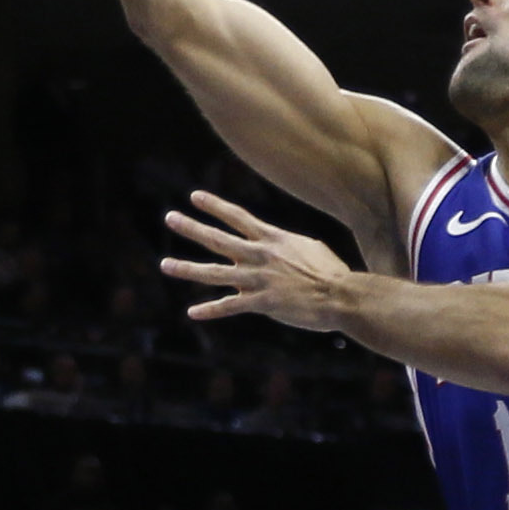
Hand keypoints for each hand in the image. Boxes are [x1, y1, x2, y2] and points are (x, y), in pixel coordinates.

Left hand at [163, 193, 358, 333]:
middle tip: (170, 218)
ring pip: (215, 272)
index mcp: (272, 239)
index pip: (238, 217)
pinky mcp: (262, 303)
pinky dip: (211, 310)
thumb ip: (286, 245)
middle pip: (218, 239)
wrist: (342, 296)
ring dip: (188, 268)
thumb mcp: (309, 247)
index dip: (215, 206)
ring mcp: (258, 279)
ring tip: (166, 264)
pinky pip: (230, 306)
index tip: (194, 197)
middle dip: (191, 227)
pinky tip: (193, 312)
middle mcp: (260, 255)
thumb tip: (277, 244)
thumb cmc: (332, 272)